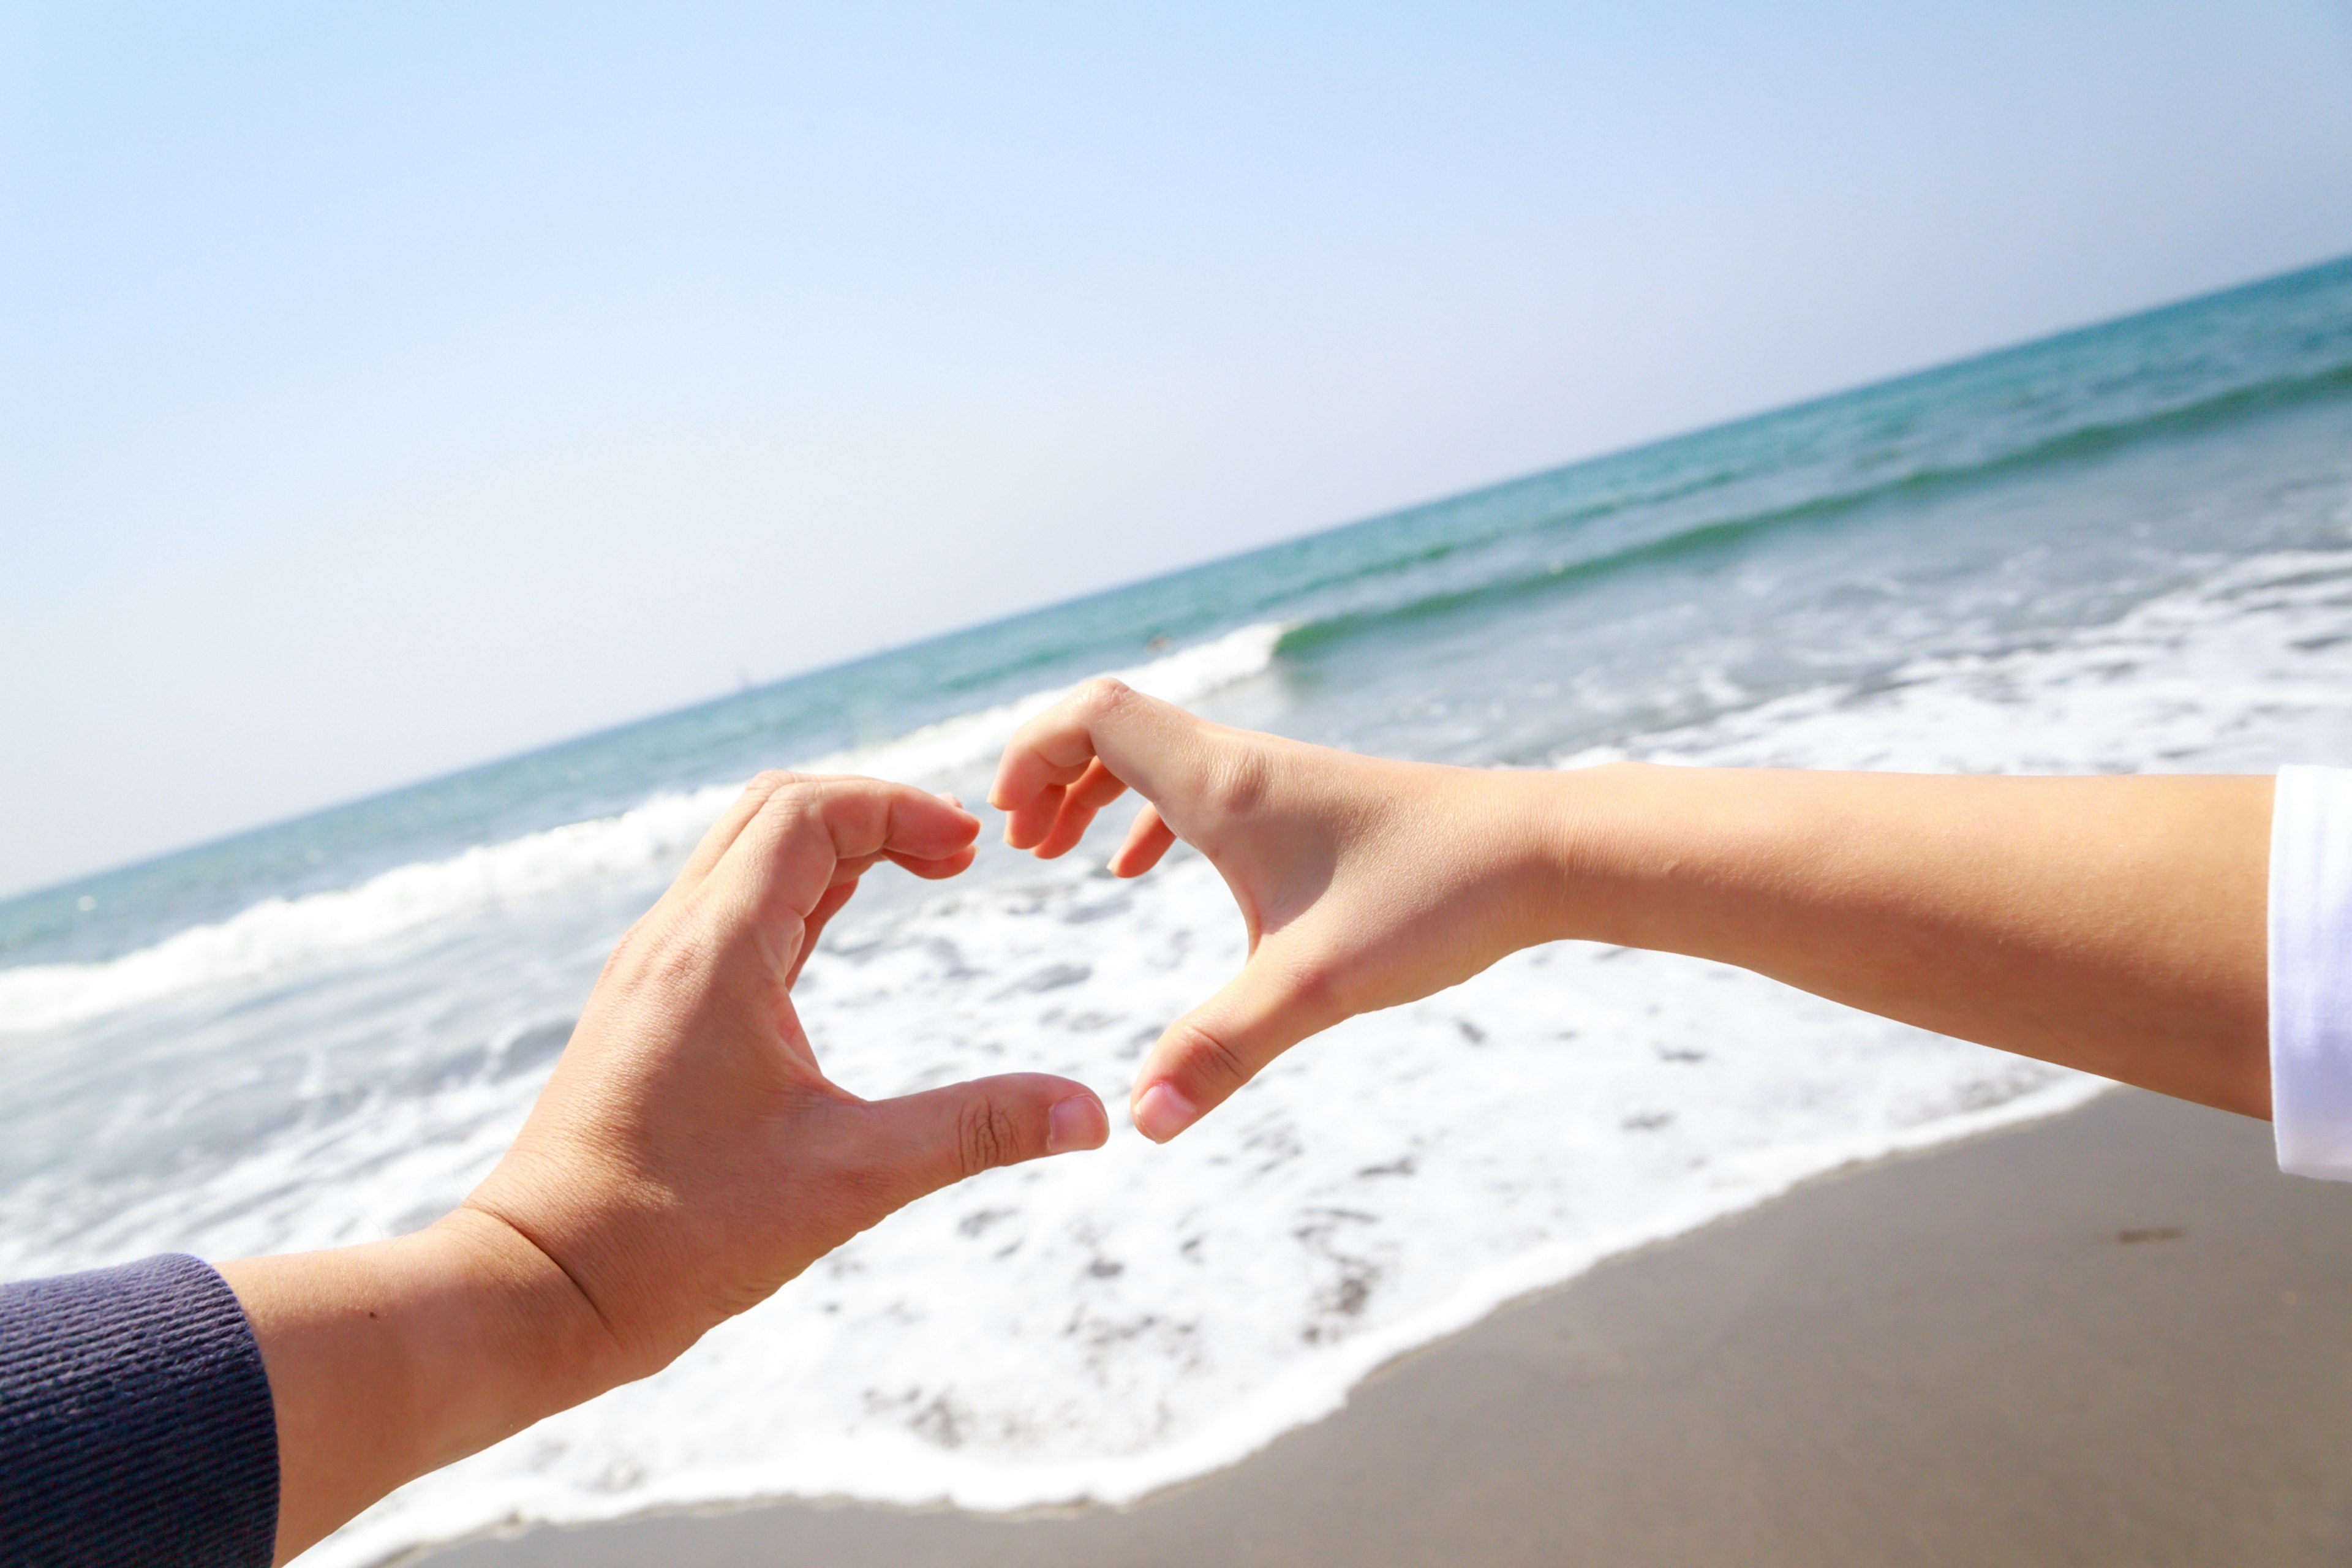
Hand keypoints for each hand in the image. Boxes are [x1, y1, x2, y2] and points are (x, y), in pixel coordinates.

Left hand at [463, 771, 1112, 1380]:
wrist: (537, 1289)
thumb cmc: (677, 1235)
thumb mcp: (848, 1181)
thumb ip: (974, 1132)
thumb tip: (1093, 1117)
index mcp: (716, 951)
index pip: (811, 810)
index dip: (901, 810)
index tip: (972, 852)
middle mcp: (672, 939)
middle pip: (774, 808)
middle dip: (872, 811)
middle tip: (953, 856)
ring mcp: (650, 972)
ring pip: (743, 853)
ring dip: (831, 846)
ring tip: (918, 875)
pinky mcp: (643, 1009)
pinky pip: (724, 909)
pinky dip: (792, 892)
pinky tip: (836, 932)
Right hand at [990, 682, 1553, 1140]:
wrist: (1538, 854)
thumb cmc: (1432, 900)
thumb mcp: (1316, 986)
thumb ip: (1222, 1050)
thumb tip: (1141, 1125)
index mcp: (1222, 785)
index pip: (1090, 717)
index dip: (1028, 754)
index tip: (1005, 828)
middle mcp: (1241, 764)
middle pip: (1109, 724)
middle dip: (1046, 775)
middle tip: (1019, 848)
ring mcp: (1276, 778)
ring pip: (1154, 752)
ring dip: (1094, 792)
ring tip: (1063, 857)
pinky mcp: (1305, 801)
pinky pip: (1198, 783)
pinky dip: (1150, 813)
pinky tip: (1144, 870)